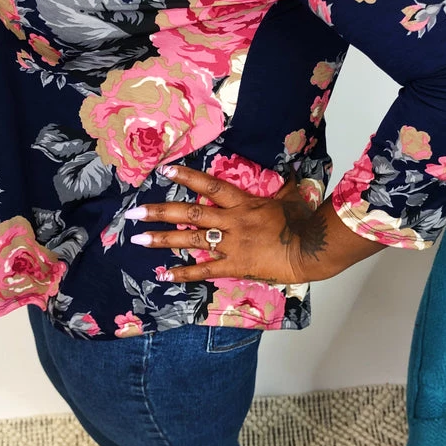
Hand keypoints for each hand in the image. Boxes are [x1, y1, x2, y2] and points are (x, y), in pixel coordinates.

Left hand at [124, 163, 373, 284]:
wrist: (312, 249)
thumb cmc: (303, 222)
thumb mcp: (291, 197)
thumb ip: (284, 185)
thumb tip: (290, 170)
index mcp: (243, 203)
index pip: (209, 186)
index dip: (186, 178)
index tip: (163, 172)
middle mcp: (231, 221)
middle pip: (190, 214)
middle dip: (160, 212)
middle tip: (133, 213)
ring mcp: (231, 244)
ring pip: (191, 240)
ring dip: (163, 240)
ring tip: (139, 240)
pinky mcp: (235, 266)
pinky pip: (205, 271)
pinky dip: (184, 273)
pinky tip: (164, 275)